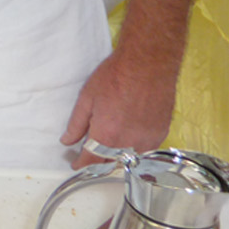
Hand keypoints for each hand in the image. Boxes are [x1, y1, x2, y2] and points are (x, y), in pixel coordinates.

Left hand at [62, 50, 176, 164]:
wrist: (147, 64)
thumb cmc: (114, 76)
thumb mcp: (87, 98)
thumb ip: (76, 124)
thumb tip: (67, 141)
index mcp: (106, 135)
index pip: (92, 160)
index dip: (81, 164)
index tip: (75, 164)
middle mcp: (128, 143)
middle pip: (110, 161)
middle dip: (98, 160)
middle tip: (90, 151)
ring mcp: (147, 139)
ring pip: (129, 157)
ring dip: (118, 154)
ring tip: (110, 142)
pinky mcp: (161, 133)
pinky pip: (145, 148)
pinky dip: (135, 147)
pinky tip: (129, 136)